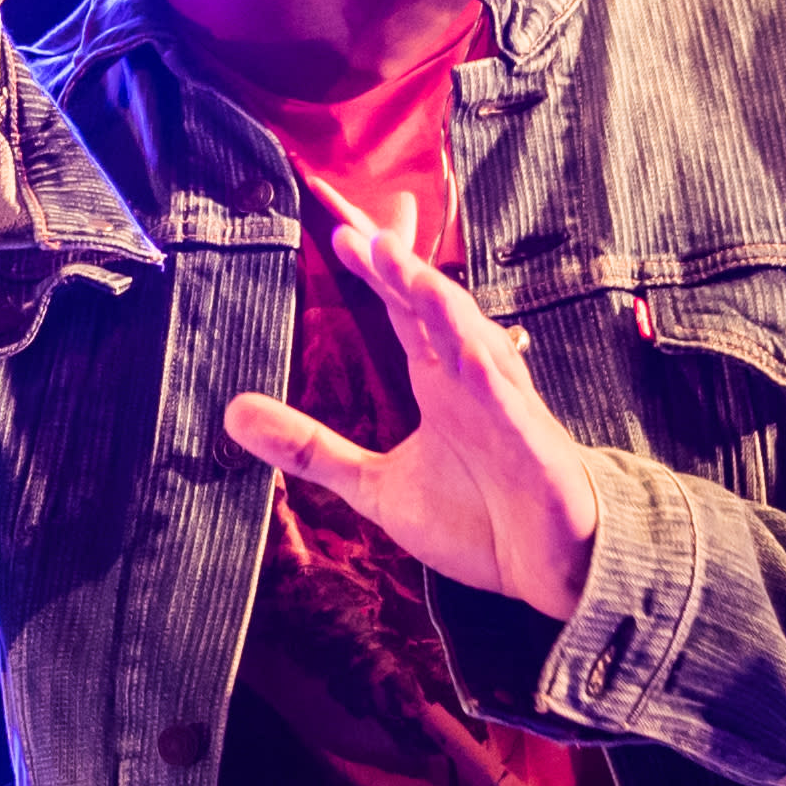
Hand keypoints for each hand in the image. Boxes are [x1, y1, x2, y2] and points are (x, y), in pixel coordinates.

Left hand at [223, 191, 601, 623]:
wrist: (552, 566)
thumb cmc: (480, 519)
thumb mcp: (374, 486)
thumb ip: (311, 448)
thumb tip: (233, 413)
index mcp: (438, 381)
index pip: (402, 308)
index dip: (376, 267)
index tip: (339, 230)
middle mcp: (468, 377)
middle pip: (429, 301)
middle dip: (397, 258)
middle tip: (356, 218)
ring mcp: (501, 400)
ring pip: (464, 332)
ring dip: (429, 292)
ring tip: (390, 255)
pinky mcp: (528, 434)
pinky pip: (503, 387)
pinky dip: (478, 357)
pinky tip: (453, 330)